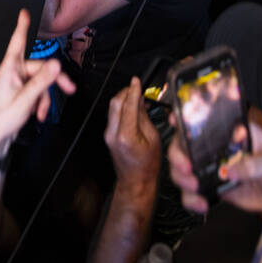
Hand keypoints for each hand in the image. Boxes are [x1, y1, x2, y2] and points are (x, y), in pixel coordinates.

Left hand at [0, 10, 76, 159]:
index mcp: (9, 70)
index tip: (24, 13)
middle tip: (70, 89)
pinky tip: (38, 114)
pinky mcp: (20, 93)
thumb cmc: (2, 120)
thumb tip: (56, 64)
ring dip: (45, 97)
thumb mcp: (26, 100)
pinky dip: (40, 102)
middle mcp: (12, 73)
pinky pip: (37, 91)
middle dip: (54, 80)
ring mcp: (16, 83)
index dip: (22, 27)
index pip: (17, 43)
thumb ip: (42, 82)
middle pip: (40, 68)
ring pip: (41, 81)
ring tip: (42, 112)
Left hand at [104, 77, 160, 195]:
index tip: (136, 81)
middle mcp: (113, 134)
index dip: (133, 91)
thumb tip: (141, 101)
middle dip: (126, 91)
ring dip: (123, 99)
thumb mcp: (153, 139)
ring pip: (112, 108)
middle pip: (115, 103)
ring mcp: (108, 135)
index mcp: (126, 135)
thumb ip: (145, 117)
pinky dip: (122, 108)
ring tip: (136, 96)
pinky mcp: (108, 135)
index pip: (128, 106)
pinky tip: (132, 108)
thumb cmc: (147, 166)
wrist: (135, 181)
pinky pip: (113, 115)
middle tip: (136, 87)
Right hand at [167, 112, 261, 215]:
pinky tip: (201, 204)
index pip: (204, 119)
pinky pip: (191, 192)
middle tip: (187, 168)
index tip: (175, 122)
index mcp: (230, 131)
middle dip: (178, 156)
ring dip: (181, 178)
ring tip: (195, 188)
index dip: (185, 117)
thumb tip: (229, 171)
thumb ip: (255, 165)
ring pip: (181, 168)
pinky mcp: (209, 186)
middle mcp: (215, 146)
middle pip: (183, 145)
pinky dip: (190, 199)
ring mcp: (210, 166)